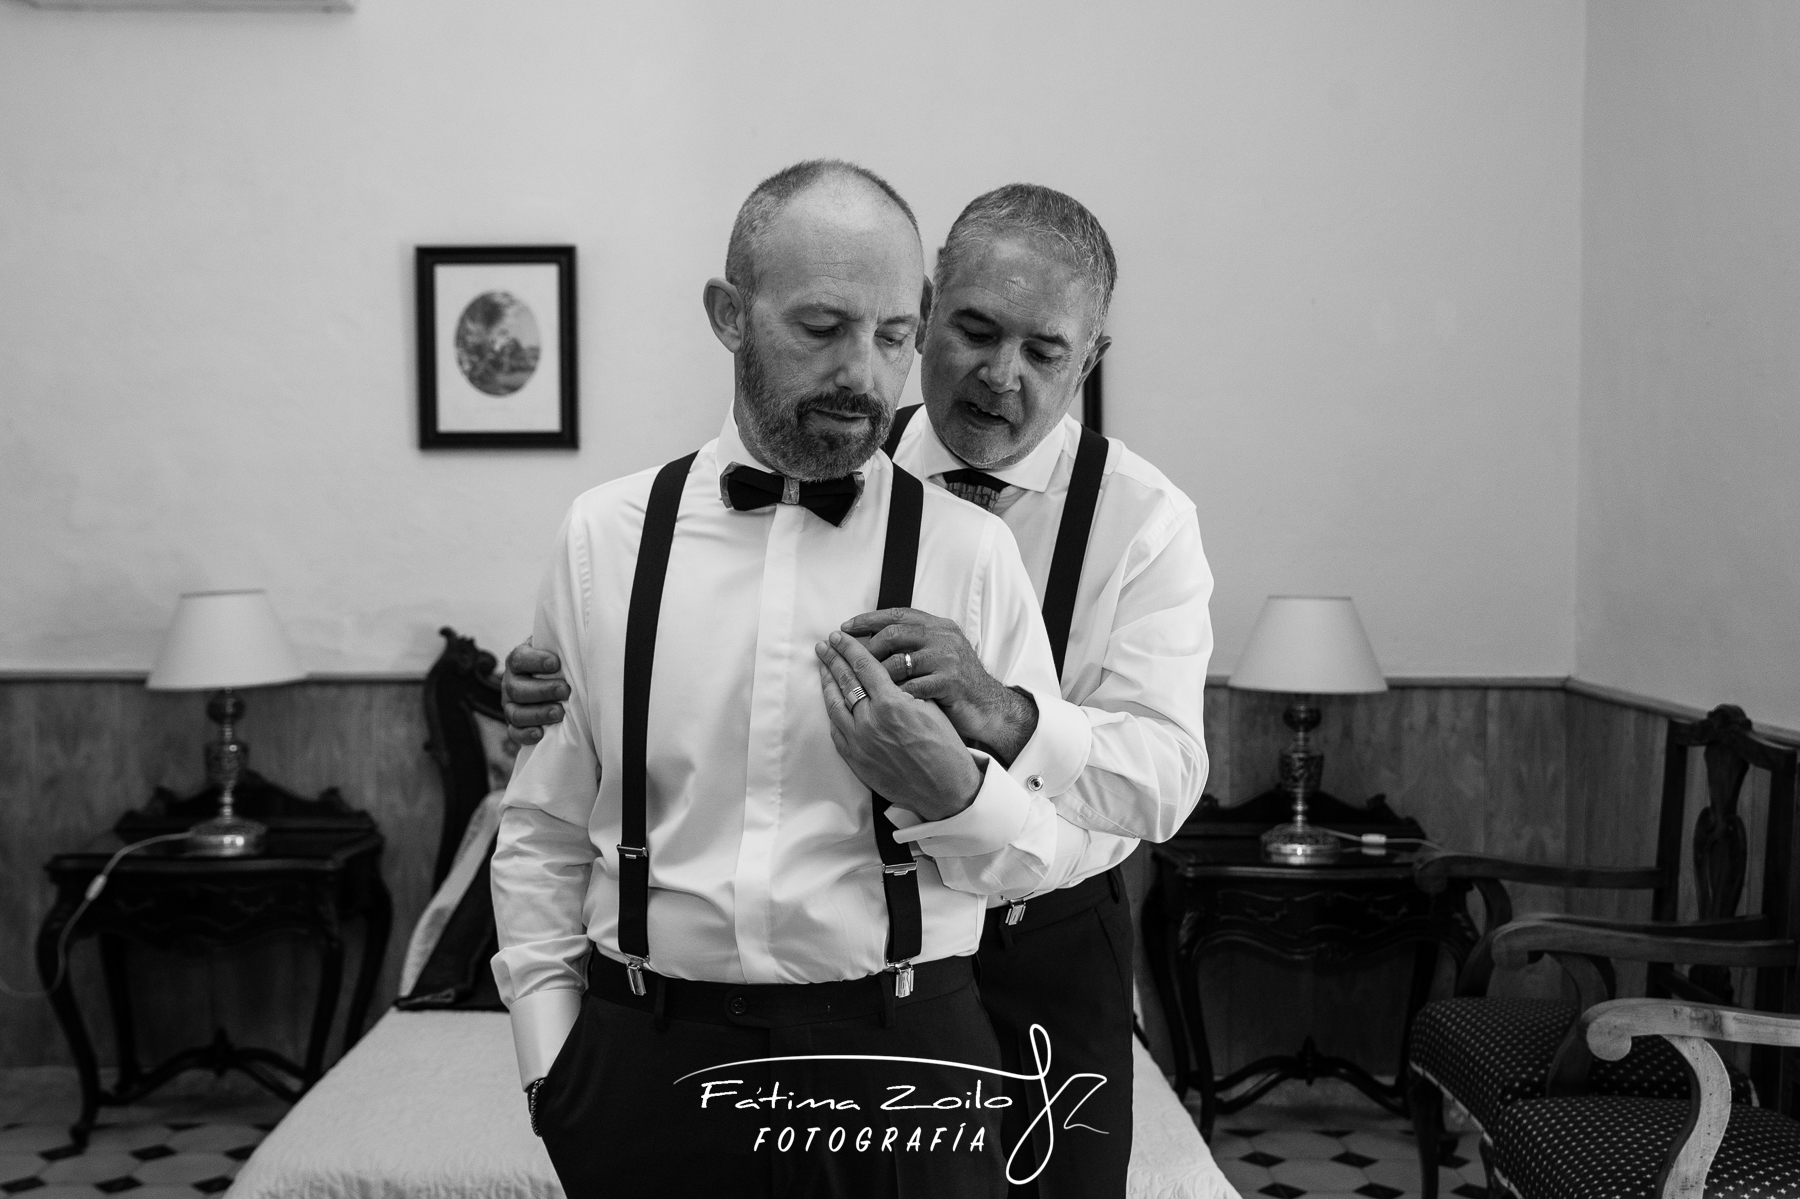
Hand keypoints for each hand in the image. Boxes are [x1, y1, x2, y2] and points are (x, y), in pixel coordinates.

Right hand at [503, 641, 568, 746]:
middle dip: (542, 690)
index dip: (536, 661)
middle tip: (565, 690)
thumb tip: (581, 645)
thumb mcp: (558, 650)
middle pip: (517, 688)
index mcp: (518, 661)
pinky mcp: (514, 724)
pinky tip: (541, 733)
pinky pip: (515, 732)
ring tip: (559, 713)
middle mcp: (510, 682)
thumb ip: (563, 648)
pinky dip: (526, 734)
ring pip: (516, 712)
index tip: (556, 663)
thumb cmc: (560, 664)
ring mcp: (510, 705)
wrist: (555, 682)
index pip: (520, 659)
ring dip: (538, 713)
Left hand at [815, 631, 983, 821]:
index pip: (864, 665)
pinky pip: (837, 729)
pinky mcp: (855, 759)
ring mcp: (859, 741)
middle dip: (833, 659)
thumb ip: (905, 687)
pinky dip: (832, 710)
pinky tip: (831, 700)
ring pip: (835, 704)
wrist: (945, 789)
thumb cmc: (946, 748)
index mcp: (891, 703)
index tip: (840, 636)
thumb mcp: (931, 708)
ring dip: (828, 683)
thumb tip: (887, 670)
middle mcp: (871, 720)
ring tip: (823, 667)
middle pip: (845, 681)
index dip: (850, 648)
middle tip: (824, 645)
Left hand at [840, 608, 1038, 765]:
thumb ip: (913, 643)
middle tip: (848, 661)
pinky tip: (883, 705)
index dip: (868, 619)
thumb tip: (868, 640)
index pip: (897, 614)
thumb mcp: (938, 654)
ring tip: (862, 687)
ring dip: (877, 677)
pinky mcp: (950, 681)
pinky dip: (894, 696)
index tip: (845, 628)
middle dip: (866, 648)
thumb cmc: (956, 683)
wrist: (989, 707)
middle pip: (894, 634)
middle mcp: (944, 637)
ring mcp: (948, 658)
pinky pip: (911, 687)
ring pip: (898, 662)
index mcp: (939, 626)